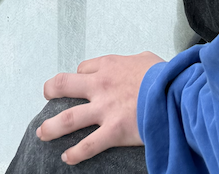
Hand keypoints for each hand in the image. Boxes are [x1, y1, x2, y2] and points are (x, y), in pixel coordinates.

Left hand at [37, 53, 162, 162]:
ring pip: (69, 118)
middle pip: (64, 85)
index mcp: (108, 66)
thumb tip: (138, 66)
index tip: (80, 84)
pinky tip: (66, 158)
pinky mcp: (114, 131)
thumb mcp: (146, 60)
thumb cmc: (164, 77)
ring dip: (52, 127)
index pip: (82, 69)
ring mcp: (104, 109)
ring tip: (42, 133)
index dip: (79, 76)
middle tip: (46, 96)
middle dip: (51, 91)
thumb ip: (135, 63)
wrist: (176, 93)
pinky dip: (76, 153)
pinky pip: (89, 145)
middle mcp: (100, 85)